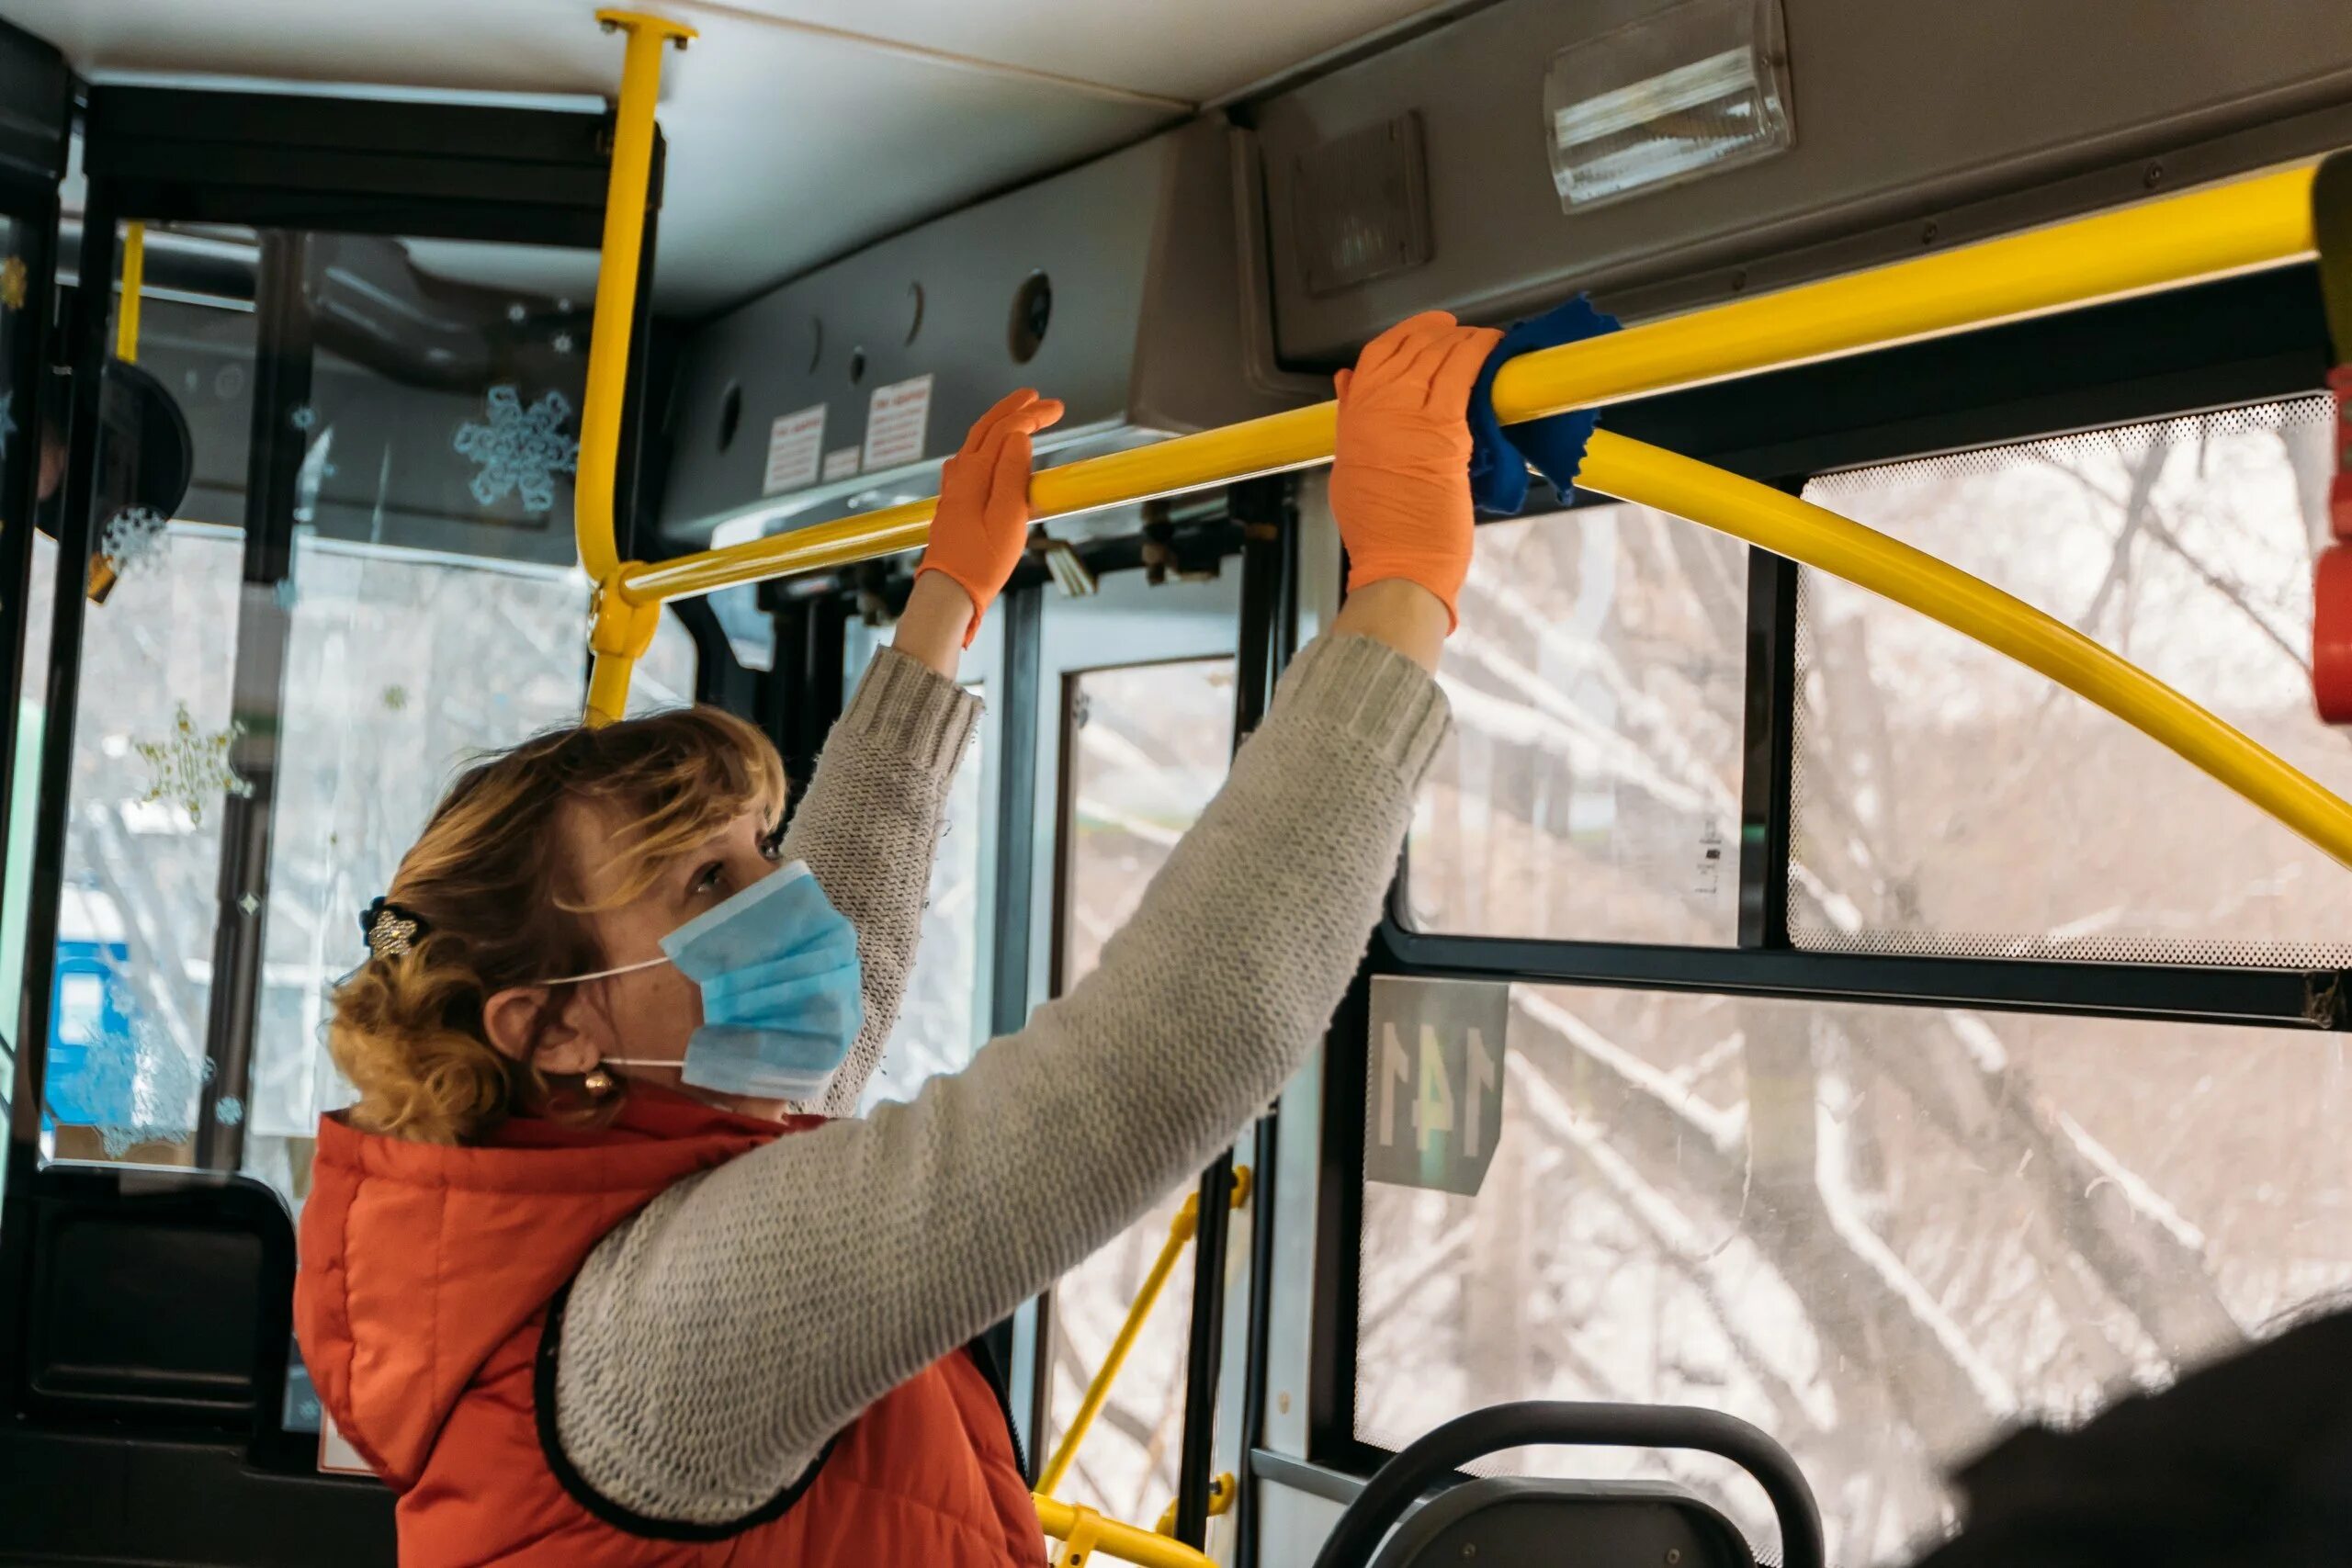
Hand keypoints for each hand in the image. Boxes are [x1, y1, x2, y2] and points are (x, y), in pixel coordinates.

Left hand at [913, 388, 1064, 645]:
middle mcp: (960, 476)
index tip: (1056, 407)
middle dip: (1013, 409)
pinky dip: (984, 446)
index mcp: (975, 474)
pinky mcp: (953, 506)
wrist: (949, 594)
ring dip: (997, 424)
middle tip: (1036, 396)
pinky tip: (986, 453)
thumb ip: (1012, 473)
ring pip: (974, 443)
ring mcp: (953, 490)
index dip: (1032, 415)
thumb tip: (1018, 437)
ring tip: (1016, 416)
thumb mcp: (1008, 517)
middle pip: (986, 429)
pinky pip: (968, 461)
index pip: (1006, 430)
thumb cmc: (980, 563)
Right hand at [1328, 311, 1500, 631]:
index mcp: (1353, 419)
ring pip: (1437, 354)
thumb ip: (1351, 422)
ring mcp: (1409, 415)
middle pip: (1410, 348)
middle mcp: (1377, 409)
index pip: (1375, 355)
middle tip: (1463, 336)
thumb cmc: (1379, 532)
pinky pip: (1463, 373)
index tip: (1426, 331)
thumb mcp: (1349, 468)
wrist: (1398, 565)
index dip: (1404, 335)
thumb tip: (1346, 383)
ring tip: (1485, 342)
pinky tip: (1495, 348)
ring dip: (1465, 341)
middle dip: (1440, 335)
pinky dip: (1481, 353)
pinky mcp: (1444, 428)